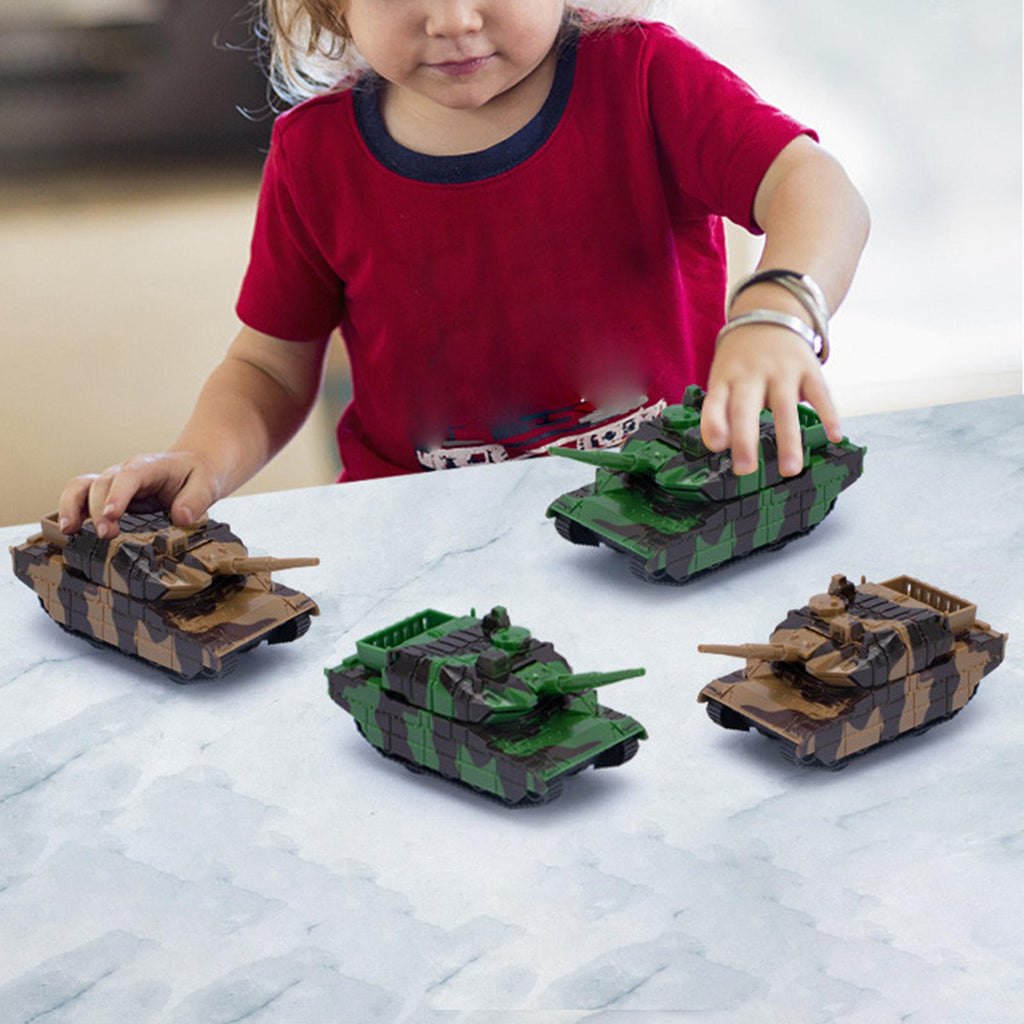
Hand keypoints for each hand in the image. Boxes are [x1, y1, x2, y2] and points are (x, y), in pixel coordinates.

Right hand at [57, 451, 222, 538]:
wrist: (194, 468)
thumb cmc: (198, 476)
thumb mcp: (207, 486)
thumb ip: (196, 500)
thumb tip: (181, 517)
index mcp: (150, 467)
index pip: (129, 476)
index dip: (117, 495)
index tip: (112, 515)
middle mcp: (127, 472)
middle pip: (103, 483)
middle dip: (98, 509)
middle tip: (105, 535)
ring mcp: (114, 483)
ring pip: (82, 486)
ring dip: (72, 506)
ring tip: (69, 531)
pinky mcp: (108, 495)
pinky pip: (81, 496)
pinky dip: (70, 509)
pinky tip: (68, 529)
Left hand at [700, 326, 841, 476]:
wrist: (770, 315)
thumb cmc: (741, 361)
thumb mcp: (723, 379)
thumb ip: (720, 410)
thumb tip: (719, 446)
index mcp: (726, 378)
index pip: (715, 402)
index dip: (714, 423)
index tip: (716, 447)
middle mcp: (752, 374)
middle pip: (746, 408)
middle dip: (745, 440)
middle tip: (745, 469)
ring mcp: (782, 371)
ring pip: (785, 407)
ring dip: (789, 440)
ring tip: (791, 470)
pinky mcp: (809, 369)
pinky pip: (820, 394)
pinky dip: (828, 415)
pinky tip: (834, 437)